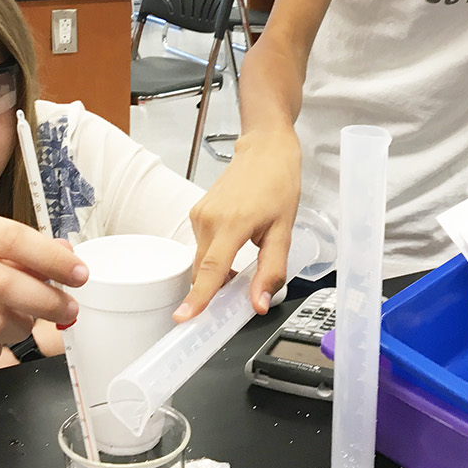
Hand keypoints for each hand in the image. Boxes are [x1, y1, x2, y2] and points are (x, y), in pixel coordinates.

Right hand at [177, 128, 300, 320]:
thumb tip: (259, 303)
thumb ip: (271, 270)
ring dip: (219, 269)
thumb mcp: (284, 230)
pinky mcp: (197, 212)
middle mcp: (209, 219)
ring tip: (248, 250)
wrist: (265, 149)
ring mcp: (200, 214)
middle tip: (239, 295)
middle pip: (203, 270)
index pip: (210, 270)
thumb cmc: (278, 183)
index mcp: (232, 224)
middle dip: (215, 289)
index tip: (184, 317)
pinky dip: (216, 254)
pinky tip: (237, 240)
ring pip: (202, 259)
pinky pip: (203, 245)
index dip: (198, 297)